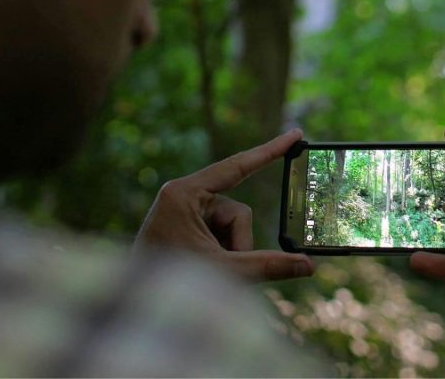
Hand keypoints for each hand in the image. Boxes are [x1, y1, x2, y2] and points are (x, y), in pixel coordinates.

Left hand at [135, 129, 314, 281]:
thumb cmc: (171, 287)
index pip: (237, 166)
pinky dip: (221, 254)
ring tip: (207, 275)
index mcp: (184, 194)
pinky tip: (204, 270)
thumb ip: (269, 266)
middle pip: (237, 212)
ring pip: (232, 228)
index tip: (296, 134)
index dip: (270, 151)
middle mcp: (183, 196)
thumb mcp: (225, 272)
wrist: (135, 309)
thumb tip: (309, 266)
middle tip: (223, 270)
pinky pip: (220, 235)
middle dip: (238, 244)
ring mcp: (185, 211)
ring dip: (228, 253)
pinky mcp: (186, 226)